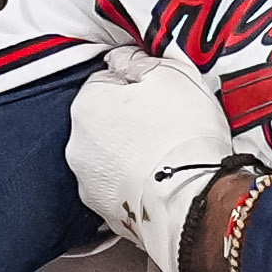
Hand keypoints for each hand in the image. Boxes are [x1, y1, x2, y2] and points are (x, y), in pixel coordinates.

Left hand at [66, 47, 247, 271]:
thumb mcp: (170, 75)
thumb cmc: (183, 134)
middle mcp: (77, 146)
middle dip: (128, 120)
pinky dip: (134, 183)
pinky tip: (159, 182)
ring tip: (164, 156)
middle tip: (166, 126)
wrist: (195, 201)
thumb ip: (137, 60)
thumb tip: (121, 59)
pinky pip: (119, 188)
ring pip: (109, 156)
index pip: (104, 81)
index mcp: (86, 105)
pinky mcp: (106, 213)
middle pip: (103, 121)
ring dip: (130, 153)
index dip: (135, 85)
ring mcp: (88, 184)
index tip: (159, 96)